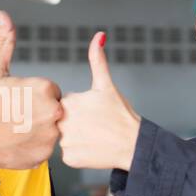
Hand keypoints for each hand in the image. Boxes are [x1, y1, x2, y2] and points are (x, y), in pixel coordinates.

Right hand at [0, 11, 62, 189]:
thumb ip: (4, 41)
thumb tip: (3, 14)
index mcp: (45, 89)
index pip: (50, 90)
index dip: (31, 95)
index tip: (14, 100)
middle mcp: (54, 112)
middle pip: (53, 108)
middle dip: (37, 111)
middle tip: (13, 115)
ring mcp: (51, 136)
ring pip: (50, 128)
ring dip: (37, 128)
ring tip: (14, 129)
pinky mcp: (46, 156)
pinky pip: (45, 146)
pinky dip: (34, 145)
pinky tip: (16, 142)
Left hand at [59, 32, 141, 170]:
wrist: (133, 144)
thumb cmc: (121, 114)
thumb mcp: (106, 85)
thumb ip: (97, 60)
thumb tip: (99, 36)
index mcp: (68, 102)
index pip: (64, 105)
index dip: (79, 109)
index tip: (93, 113)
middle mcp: (62, 122)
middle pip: (62, 121)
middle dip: (76, 123)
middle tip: (95, 126)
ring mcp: (65, 142)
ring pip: (64, 138)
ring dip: (76, 138)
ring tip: (95, 137)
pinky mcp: (69, 159)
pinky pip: (68, 155)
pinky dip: (79, 153)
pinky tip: (92, 149)